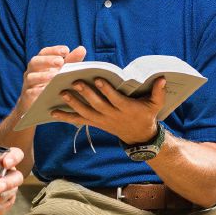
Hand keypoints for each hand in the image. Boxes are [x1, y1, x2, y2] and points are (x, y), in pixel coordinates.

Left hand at [0, 147, 25, 214]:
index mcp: (6, 159)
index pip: (17, 155)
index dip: (13, 159)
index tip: (4, 163)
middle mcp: (10, 173)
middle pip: (17, 178)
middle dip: (7, 183)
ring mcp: (10, 188)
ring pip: (12, 193)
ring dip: (0, 197)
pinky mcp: (6, 201)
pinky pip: (6, 206)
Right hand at [12, 45, 86, 118]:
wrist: (39, 105)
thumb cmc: (52, 84)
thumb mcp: (62, 72)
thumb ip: (71, 61)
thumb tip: (82, 48)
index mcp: (40, 63)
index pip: (44, 52)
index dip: (54, 50)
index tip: (66, 50)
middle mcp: (32, 71)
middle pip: (35, 62)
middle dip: (47, 60)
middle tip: (60, 61)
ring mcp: (28, 84)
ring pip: (31, 77)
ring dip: (42, 76)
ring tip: (54, 76)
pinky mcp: (27, 97)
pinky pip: (30, 92)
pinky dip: (37, 91)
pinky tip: (46, 91)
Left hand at [51, 77, 166, 143]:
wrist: (139, 137)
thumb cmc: (146, 115)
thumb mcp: (156, 105)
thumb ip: (159, 92)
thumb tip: (162, 78)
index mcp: (126, 109)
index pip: (115, 99)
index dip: (107, 90)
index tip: (98, 79)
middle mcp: (112, 116)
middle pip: (97, 105)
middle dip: (86, 94)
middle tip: (75, 82)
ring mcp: (102, 121)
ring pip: (86, 113)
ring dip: (73, 103)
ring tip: (62, 94)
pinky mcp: (95, 123)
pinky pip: (78, 121)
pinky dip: (65, 117)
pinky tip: (53, 112)